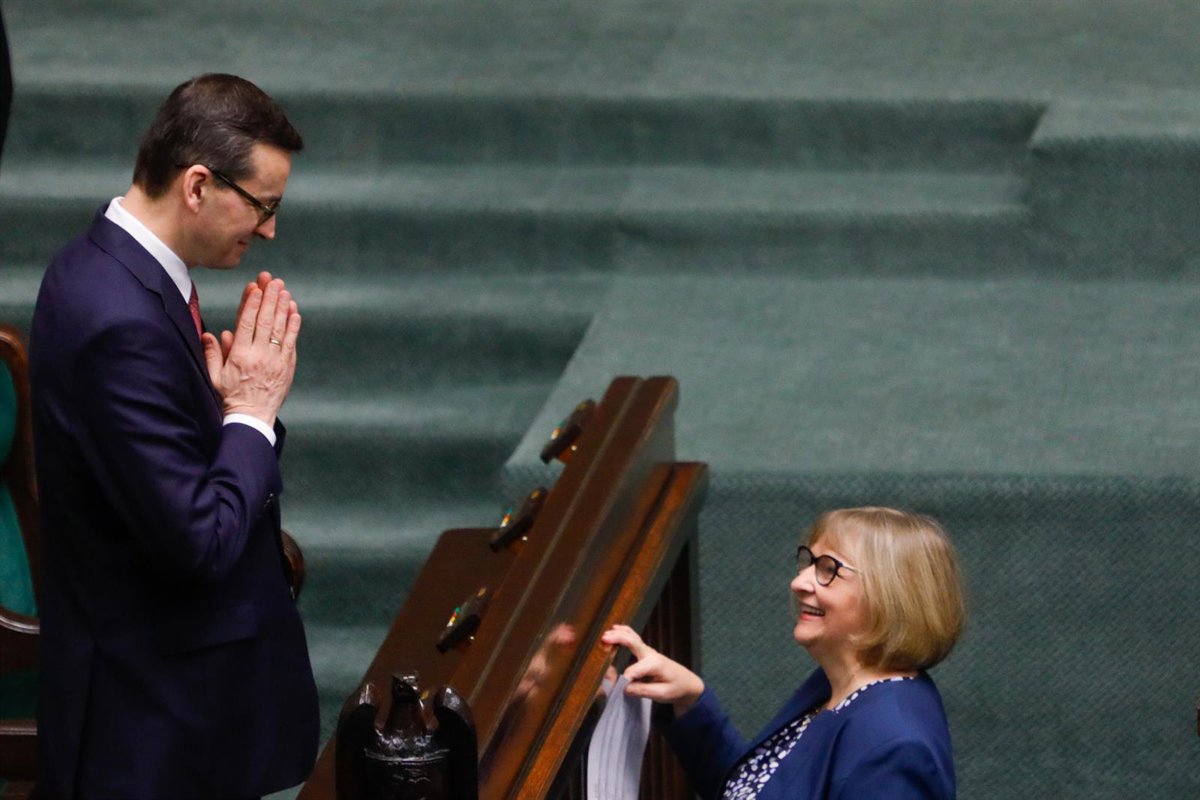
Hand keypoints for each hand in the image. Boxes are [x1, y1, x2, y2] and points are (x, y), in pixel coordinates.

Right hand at [202, 274, 300, 426]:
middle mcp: (259, 355)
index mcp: (240, 355)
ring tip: (285, 291)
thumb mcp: (215, 377)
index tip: (255, 287)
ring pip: (280, 329)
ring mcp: (275, 360)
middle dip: (269, 298)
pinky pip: (291, 343)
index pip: (246, 323)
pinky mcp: (287, 367)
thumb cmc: (231, 397)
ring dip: (283, 308)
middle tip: (273, 280)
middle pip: (265, 321)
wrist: (252, 418)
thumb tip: (212, 334)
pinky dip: (293, 327)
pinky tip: (294, 313)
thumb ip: (212, 354)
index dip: (251, 303)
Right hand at [601, 624, 703, 715]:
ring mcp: (648, 651)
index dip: (624, 681)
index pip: (632, 672)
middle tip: (604, 639)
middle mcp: (651, 654)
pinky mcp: (645, 652)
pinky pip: (634, 639)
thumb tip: (624, 688)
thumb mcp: (662, 694)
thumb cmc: (676, 688)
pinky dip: (624, 632)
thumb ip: (643, 690)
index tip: (622, 691)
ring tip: (606, 634)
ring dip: (619, 634)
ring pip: (632, 638)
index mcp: (655, 664)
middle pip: (632, 643)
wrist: (687, 683)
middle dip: (618, 640)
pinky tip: (616, 628)